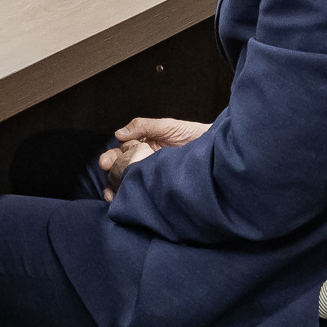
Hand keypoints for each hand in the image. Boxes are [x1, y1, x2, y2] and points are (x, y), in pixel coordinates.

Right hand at [96, 116, 210, 196]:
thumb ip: (144, 126)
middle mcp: (147, 162)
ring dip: (118, 187)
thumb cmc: (197, 135)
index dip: (112, 157)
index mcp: (145, 146)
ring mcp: (155, 176)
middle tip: (108, 173)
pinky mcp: (164, 189)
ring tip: (112, 194)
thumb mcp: (169, 126)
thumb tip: (119, 134)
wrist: (220, 150)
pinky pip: (146, 194)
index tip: (106, 162)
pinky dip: (134, 198)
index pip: (122, 153)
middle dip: (112, 172)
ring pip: (131, 183)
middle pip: (122, 170)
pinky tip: (126, 200)